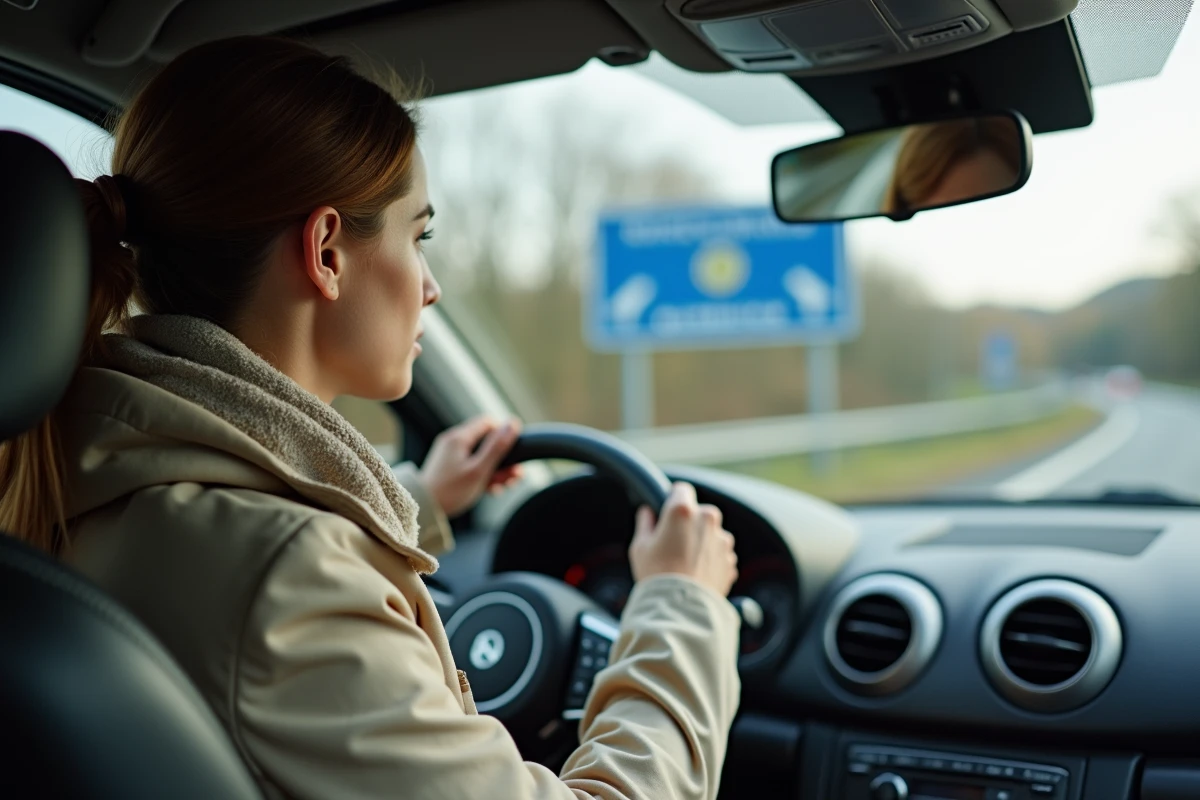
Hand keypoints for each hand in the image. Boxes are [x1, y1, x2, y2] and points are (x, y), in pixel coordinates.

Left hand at [419, 416, 522, 517]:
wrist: (423, 509)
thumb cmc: (450, 491)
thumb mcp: (478, 470)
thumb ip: (497, 447)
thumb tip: (513, 424)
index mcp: (459, 437)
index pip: (488, 422)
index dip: (504, 434)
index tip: (514, 452)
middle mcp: (454, 442)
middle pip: (486, 441)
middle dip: (503, 458)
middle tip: (514, 476)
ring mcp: (451, 455)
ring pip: (481, 455)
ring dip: (496, 469)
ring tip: (504, 485)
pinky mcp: (449, 467)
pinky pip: (471, 465)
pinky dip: (483, 474)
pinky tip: (491, 489)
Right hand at [628, 482, 737, 597]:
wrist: (681, 609)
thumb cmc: (657, 576)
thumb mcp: (640, 547)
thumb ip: (645, 524)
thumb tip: (647, 513)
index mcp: (682, 510)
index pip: (681, 489)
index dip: (672, 499)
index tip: (667, 512)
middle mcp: (707, 519)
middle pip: (699, 511)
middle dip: (689, 522)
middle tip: (673, 543)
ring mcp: (722, 540)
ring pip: (712, 532)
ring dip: (702, 541)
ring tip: (685, 562)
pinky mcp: (730, 559)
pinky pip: (719, 552)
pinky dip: (711, 559)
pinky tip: (696, 573)